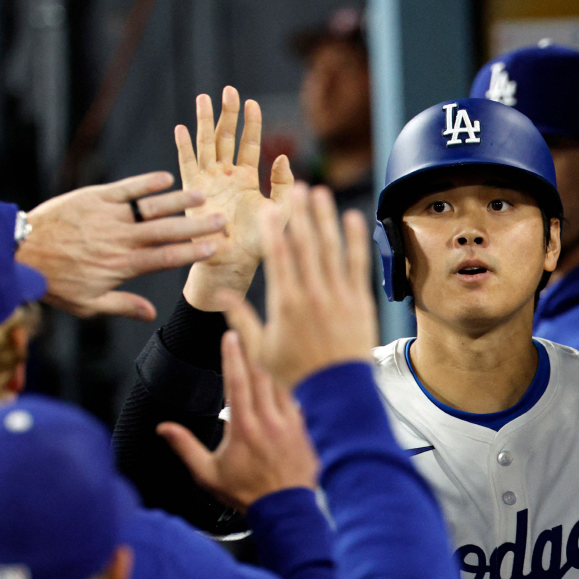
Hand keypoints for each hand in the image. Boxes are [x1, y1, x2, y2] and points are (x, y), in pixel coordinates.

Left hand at [18, 172, 223, 319]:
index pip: (167, 258)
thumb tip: (151, 315)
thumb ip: (122, 305)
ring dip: (179, 202)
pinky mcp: (94, 198)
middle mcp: (121, 239)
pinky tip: (166, 179)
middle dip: (197, 225)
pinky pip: (126, 189)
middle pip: (167, 231)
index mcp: (123, 265)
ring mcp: (109, 216)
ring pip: (151, 208)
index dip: (193, 252)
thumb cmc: (54, 281)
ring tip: (202, 196)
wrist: (19, 252)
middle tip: (222, 220)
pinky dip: (147, 184)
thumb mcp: (88, 303)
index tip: (215, 247)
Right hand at [157, 330, 318, 509]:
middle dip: (254, 346)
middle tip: (247, 328)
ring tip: (268, 339)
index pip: (237, 381)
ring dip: (273, 361)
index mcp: (244, 427)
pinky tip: (288, 371)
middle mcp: (269, 420)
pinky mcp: (305, 427)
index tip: (229, 335)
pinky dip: (290, 382)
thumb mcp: (208, 474)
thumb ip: (185, 447)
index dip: (232, 355)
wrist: (286, 510)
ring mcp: (291, 422)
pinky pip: (297, 396)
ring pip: (282, 381)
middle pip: (262, 372)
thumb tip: (163, 428)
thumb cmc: (247, 494)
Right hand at [176, 87, 294, 310]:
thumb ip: (283, 184)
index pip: (249, 144)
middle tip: (229, 90)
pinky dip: (183, 147)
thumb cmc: (260, 243)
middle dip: (227, 113)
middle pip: (226, 137)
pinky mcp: (192, 192)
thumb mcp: (281, 211)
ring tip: (203, 98)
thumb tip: (282, 157)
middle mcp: (226, 176)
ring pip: (205, 145)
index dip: (251, 123)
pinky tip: (180, 128)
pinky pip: (186, 165)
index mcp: (247, 179)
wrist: (234, 262)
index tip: (252, 102)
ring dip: (204, 122)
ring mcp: (208, 182)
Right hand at [225, 185, 377, 387]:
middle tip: (295, 187)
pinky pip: (358, 264)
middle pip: (304, 245)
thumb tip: (219, 297)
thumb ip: (241, 319)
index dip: (272, 228)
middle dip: (299, 213)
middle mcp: (312, 294)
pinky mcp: (360, 301)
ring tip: (320, 193)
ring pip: (331, 248)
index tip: (268, 207)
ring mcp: (338, 295)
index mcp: (285, 303)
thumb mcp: (261, 350)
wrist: (337, 390)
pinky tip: (353, 218)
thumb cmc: (297, 373)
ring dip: (325, 218)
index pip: (278, 257)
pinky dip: (356, 240)